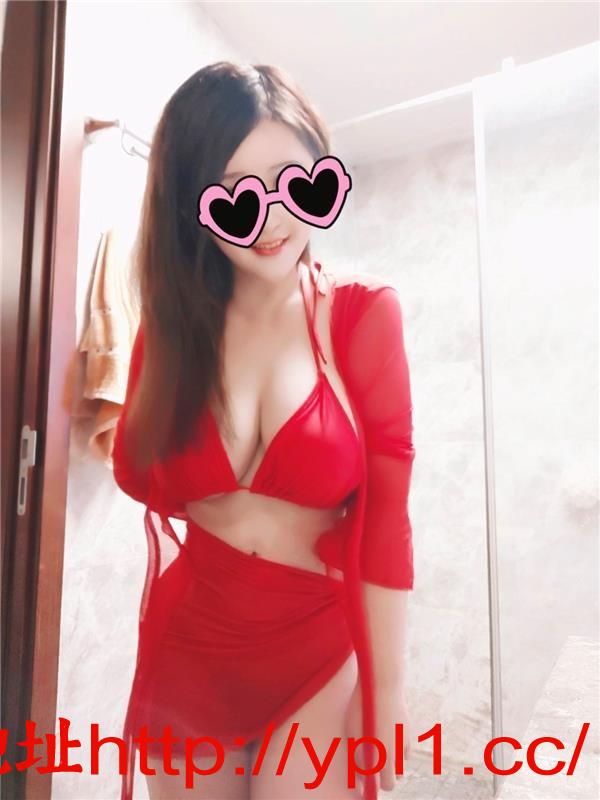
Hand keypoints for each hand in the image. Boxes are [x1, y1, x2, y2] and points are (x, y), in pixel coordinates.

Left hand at [344, 680, 411, 795]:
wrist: (383, 683)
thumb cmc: (363, 707)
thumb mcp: (354, 733)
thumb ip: (358, 760)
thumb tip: (362, 778)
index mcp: (384, 756)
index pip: (386, 786)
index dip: (375, 784)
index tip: (366, 778)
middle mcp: (398, 753)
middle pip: (394, 779)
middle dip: (382, 775)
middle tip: (369, 762)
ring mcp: (405, 741)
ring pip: (400, 765)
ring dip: (391, 762)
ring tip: (376, 746)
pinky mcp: (408, 730)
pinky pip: (404, 750)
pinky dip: (397, 748)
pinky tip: (386, 735)